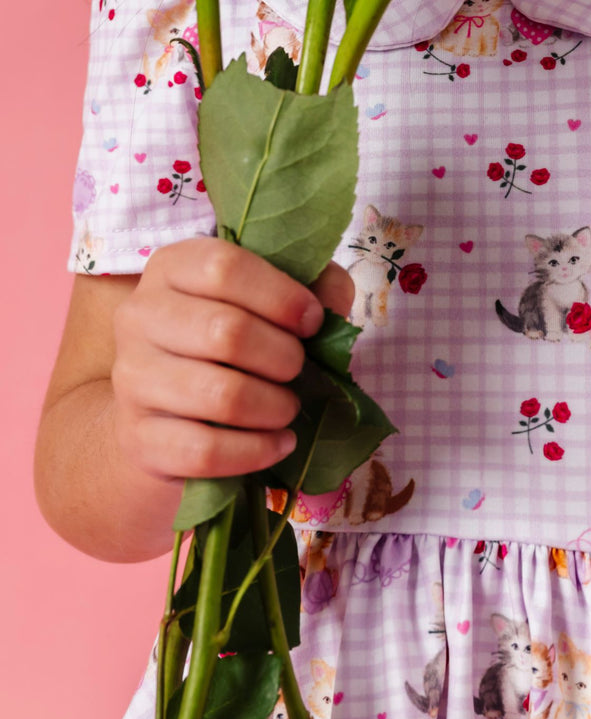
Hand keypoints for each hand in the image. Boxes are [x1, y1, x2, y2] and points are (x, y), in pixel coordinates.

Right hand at [111, 237, 354, 484]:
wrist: (167, 415)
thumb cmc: (232, 345)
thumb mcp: (271, 300)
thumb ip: (313, 285)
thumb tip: (331, 300)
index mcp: (172, 267)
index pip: (224, 268)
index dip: (281, 296)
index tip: (312, 322)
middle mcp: (139, 316)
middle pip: (225, 332)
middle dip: (283, 357)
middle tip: (297, 370)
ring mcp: (131, 378)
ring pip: (220, 395)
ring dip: (274, 406)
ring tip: (288, 407)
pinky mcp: (137, 438)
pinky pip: (205, 450)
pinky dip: (256, 450)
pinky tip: (278, 443)